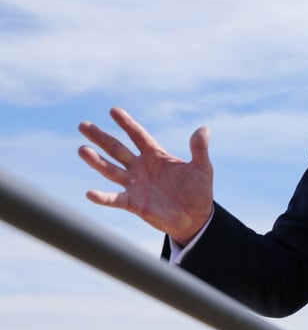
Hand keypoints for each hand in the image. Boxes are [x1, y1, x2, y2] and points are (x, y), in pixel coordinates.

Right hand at [78, 107, 213, 244]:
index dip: (127, 123)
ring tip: (82, 150)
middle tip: (83, 125)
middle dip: (101, 138)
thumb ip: (199, 149)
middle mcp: (140, 168)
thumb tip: (204, 129)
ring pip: (111, 170)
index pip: (138, 135)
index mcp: (155, 156)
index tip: (113, 110)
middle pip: (117, 149)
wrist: (195, 218)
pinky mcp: (133, 203)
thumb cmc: (198, 191)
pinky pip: (114, 199)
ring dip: (97, 161)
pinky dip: (102, 197)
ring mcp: (135, 185)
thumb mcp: (202, 168)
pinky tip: (90, 193)